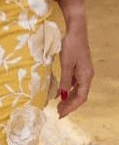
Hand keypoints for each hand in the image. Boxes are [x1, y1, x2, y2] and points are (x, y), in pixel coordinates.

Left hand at [57, 2, 92, 117]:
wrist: (75, 30)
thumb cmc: (71, 45)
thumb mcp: (66, 64)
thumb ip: (65, 80)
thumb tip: (63, 97)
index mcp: (86, 76)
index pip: (81, 98)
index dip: (71, 107)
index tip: (61, 114)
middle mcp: (87, 76)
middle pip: (80, 95)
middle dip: (70, 105)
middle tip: (58, 112)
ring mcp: (83, 71)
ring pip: (77, 89)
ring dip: (68, 98)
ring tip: (58, 105)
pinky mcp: (78, 66)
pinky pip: (74, 82)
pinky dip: (67, 89)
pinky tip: (59, 92)